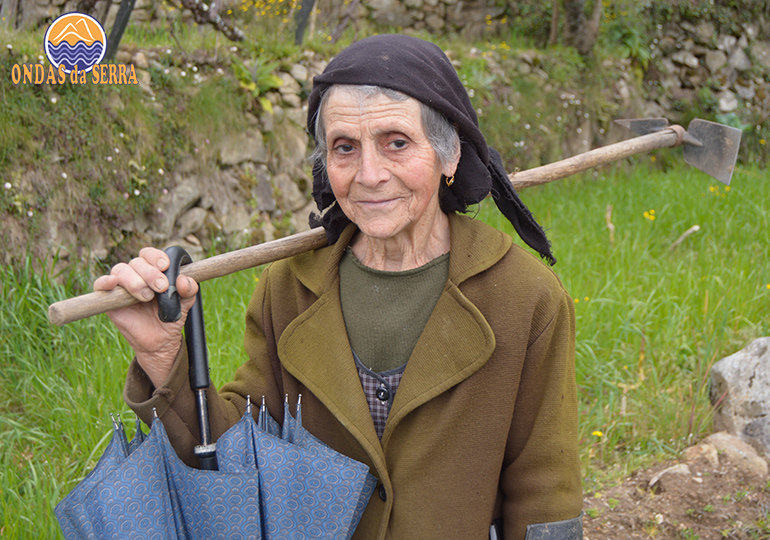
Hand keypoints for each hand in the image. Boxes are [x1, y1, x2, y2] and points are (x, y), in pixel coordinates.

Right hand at [93, 247, 198, 387]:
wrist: (160, 340)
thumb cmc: (170, 316)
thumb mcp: (186, 302)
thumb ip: (189, 289)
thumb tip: (183, 280)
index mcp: (153, 270)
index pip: (149, 254)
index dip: (156, 256)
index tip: (165, 266)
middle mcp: (136, 274)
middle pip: (137, 262)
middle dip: (150, 273)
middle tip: (161, 288)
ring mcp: (121, 286)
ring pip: (121, 270)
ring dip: (135, 281)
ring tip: (147, 296)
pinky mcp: (109, 299)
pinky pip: (100, 284)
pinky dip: (105, 281)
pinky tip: (113, 283)